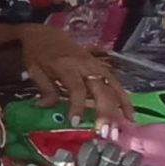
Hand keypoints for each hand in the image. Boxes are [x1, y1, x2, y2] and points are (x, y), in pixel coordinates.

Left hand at [14, 22, 134, 128]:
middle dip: (104, 111)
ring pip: (112, 87)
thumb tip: (44, 108)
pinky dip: (124, 99)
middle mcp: (85, 65)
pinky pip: (116, 84)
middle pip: (100, 89)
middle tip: (105, 132)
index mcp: (66, 65)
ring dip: (118, 109)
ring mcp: (96, 65)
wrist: (46, 33)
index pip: (76, 88)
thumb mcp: (35, 69)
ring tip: (119, 128)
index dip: (77, 106)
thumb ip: (44, 89)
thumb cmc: (38, 52)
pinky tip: (129, 115)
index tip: (76, 122)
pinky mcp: (102, 67)